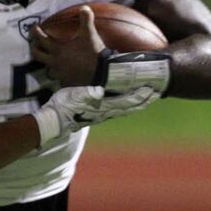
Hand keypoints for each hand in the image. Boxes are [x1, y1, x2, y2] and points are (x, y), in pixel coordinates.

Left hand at [30, 6, 105, 86]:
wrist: (102, 72)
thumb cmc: (93, 52)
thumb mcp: (90, 34)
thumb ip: (85, 20)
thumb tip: (84, 7)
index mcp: (58, 49)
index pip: (41, 39)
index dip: (35, 32)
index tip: (34, 27)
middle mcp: (54, 62)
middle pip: (37, 55)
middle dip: (34, 48)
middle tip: (36, 44)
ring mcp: (59, 74)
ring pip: (46, 69)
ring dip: (46, 64)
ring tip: (50, 60)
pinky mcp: (65, 82)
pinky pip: (58, 79)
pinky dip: (59, 75)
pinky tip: (63, 72)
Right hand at [32, 85, 158, 145]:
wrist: (53, 122)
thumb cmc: (62, 107)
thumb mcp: (72, 95)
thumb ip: (87, 93)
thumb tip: (99, 90)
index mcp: (102, 106)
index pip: (127, 101)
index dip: (140, 95)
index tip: (152, 88)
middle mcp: (105, 112)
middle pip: (130, 107)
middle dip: (144, 100)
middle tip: (157, 93)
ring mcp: (101, 115)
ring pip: (125, 109)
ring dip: (137, 104)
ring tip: (147, 98)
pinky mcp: (95, 115)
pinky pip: (116, 111)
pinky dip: (126, 107)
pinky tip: (127, 105)